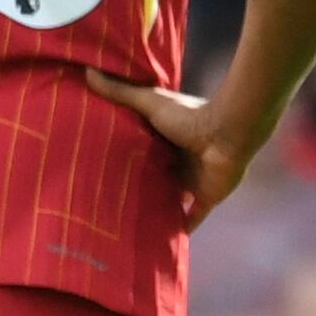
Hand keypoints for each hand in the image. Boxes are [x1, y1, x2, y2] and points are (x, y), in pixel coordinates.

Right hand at [85, 71, 266, 225]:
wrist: (228, 134)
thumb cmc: (190, 116)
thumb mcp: (150, 102)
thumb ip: (121, 92)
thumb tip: (87, 71)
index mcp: (166, 140)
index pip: (142, 152)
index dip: (125, 160)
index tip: (102, 169)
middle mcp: (179, 162)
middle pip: (155, 178)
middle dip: (139, 188)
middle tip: (109, 204)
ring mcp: (194, 182)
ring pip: (172, 200)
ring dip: (158, 210)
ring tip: (130, 228)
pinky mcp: (206, 198)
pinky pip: (192, 219)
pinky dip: (181, 230)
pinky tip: (164, 245)